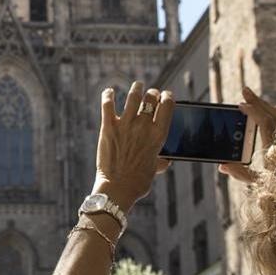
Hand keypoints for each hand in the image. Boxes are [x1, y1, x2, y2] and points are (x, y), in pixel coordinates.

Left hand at [94, 81, 174, 208]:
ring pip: (133, 97)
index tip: (166, 95)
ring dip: (136, 88)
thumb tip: (165, 161)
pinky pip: (107, 105)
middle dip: (152, 93)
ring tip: (137, 85)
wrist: (117, 188)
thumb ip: (159, 161)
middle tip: (150, 93)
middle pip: (150, 99)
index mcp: (158, 136)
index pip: (167, 107)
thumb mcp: (154, 170)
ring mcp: (125, 125)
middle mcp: (143, 127)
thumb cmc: (138, 182)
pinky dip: (108, 96)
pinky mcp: (108, 127)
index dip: (168, 97)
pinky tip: (109, 91)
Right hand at [218, 87, 275, 182]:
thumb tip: (223, 166)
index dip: (253, 111)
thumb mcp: (261, 184)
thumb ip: (242, 174)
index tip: (241, 105)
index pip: (265, 122)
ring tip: (253, 99)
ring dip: (267, 106)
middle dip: (258, 101)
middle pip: (272, 113)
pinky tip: (271, 110)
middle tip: (245, 90)